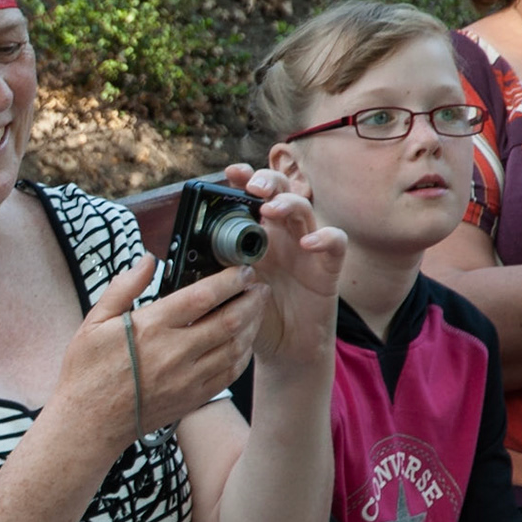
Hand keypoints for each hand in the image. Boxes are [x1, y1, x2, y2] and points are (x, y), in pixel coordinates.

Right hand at [63, 252, 260, 449]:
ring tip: (257, 309)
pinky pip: (230, 373)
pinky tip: (244, 341)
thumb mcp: (94, 322)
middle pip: (229, 320)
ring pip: (235, 347)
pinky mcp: (193, 397)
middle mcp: (174, 353)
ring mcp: (187, 378)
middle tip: (259, 286)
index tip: (241, 270)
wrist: (89, 423)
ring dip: (252, 325)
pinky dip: (243, 354)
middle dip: (251, 299)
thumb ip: (123, 288)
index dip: (229, 280)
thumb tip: (147, 260)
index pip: (202, 296)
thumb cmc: (88, 372)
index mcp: (151, 328)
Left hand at [219, 163, 345, 363]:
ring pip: (305, 209)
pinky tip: (308, 243)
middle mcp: (282, 234)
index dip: (246, 178)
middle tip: (254, 188)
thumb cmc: (254, 315)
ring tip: (271, 209)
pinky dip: (324, 237)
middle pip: (281, 191)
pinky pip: (335, 243)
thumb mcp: (229, 288)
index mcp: (256, 234)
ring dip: (289, 203)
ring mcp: (306, 248)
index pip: (253, 196)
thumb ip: (215, 267)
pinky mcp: (327, 267)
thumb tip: (186, 250)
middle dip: (268, 182)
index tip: (231, 172)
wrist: (282, 349)